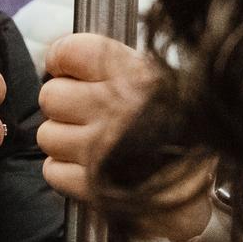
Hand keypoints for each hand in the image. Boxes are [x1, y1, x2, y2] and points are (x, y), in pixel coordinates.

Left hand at [39, 34, 211, 241]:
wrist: (195, 190)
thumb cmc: (174, 130)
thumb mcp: (156, 83)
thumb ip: (113, 67)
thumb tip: (62, 58)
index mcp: (137, 77)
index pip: (72, 51)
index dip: (62, 59)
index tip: (66, 69)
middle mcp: (117, 109)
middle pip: (51, 96)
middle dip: (63, 105)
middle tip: (83, 113)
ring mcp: (102, 149)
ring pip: (47, 135)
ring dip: (63, 140)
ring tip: (90, 143)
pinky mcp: (92, 185)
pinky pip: (52, 170)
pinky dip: (66, 170)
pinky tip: (89, 166)